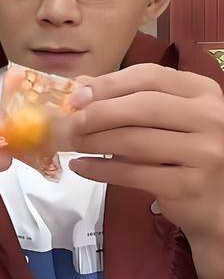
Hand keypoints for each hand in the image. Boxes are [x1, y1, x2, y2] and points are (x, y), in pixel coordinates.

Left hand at [68, 63, 223, 236]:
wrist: (218, 202)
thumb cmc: (186, 153)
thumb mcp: (169, 119)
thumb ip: (131, 100)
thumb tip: (81, 88)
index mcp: (203, 91)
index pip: (150, 76)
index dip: (108, 84)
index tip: (77, 97)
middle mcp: (210, 117)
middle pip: (141, 106)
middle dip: (97, 114)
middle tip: (70, 124)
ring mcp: (204, 152)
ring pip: (134, 140)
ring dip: (94, 142)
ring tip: (72, 144)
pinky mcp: (188, 185)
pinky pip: (132, 173)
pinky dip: (100, 170)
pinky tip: (81, 167)